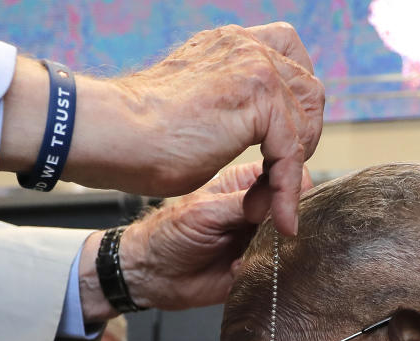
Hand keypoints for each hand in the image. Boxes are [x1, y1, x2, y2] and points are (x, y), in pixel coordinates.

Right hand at [89, 23, 322, 234]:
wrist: (111, 133)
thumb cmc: (138, 134)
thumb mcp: (198, 109)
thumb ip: (233, 109)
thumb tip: (263, 134)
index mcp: (230, 45)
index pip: (289, 56)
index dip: (296, 102)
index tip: (286, 142)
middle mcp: (246, 47)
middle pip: (308, 87)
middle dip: (304, 137)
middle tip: (281, 176)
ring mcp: (255, 68)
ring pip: (306, 121)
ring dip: (295, 168)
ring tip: (275, 203)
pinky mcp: (257, 100)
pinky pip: (292, 151)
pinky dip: (287, 190)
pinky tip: (279, 217)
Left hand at [117, 162, 312, 311]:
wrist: (153, 276)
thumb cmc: (168, 236)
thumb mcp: (204, 211)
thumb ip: (243, 203)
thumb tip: (278, 202)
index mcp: (246, 183)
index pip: (287, 175)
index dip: (291, 190)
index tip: (281, 213)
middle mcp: (258, 209)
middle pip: (295, 208)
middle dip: (283, 225)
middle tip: (260, 238)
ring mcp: (260, 237)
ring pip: (290, 241)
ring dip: (270, 251)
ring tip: (242, 255)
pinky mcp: (258, 265)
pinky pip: (277, 268)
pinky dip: (259, 270)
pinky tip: (234, 269)